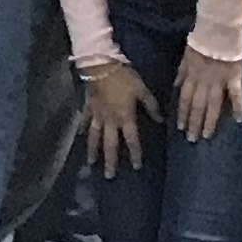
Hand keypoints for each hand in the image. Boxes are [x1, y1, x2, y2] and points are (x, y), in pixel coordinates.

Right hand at [80, 59, 153, 174]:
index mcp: (125, 117)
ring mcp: (97, 115)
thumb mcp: (142, 89)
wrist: (100, 65)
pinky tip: (81, 137)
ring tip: (91, 163)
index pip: (132, 140)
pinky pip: (85, 121)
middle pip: (110, 144)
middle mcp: (110, 121)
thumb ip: (151, 106)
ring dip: (93, 151)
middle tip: (109, 176)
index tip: (136, 166)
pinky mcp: (88, 107)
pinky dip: (82, 129)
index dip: (135, 153)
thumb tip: (160, 120)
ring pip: (94, 137)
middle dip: (110, 160)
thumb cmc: (124, 77)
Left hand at [173, 46, 241, 143]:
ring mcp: (219, 81)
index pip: (184, 100)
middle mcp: (203, 83)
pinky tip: (238, 119)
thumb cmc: (201, 43)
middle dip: (194, 123)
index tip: (180, 128)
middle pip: (197, 106)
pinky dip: (237, 106)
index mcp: (191, 77)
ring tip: (208, 135)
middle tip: (192, 139)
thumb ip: (181, 74)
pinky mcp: (234, 78)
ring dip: (210, 121)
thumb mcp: (185, 58)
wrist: (217, 30)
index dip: (182, 115)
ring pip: (213, 105)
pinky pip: (236, 94)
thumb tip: (175, 86)